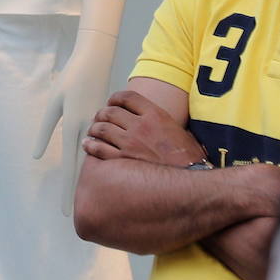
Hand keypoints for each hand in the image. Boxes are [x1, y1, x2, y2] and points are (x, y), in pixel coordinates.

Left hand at [33, 29, 116, 216]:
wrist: (94, 60)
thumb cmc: (69, 80)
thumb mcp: (53, 104)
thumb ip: (45, 130)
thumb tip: (36, 156)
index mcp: (75, 127)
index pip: (70, 166)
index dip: (67, 189)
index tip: (65, 211)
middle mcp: (89, 131)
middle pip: (82, 168)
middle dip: (76, 191)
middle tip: (71, 214)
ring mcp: (99, 127)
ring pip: (93, 158)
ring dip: (88, 178)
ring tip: (83, 200)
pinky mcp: (104, 122)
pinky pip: (101, 145)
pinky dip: (96, 160)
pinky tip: (95, 172)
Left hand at [84, 89, 204, 166]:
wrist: (190, 182)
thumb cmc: (190, 160)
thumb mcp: (181, 131)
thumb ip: (164, 123)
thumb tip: (158, 123)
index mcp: (156, 115)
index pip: (128, 97)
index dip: (115, 98)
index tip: (111, 102)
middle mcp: (141, 125)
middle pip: (111, 111)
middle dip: (102, 114)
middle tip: (99, 118)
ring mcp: (131, 143)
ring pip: (102, 128)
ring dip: (94, 129)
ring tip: (92, 131)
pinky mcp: (123, 161)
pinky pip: (99, 149)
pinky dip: (91, 146)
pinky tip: (89, 146)